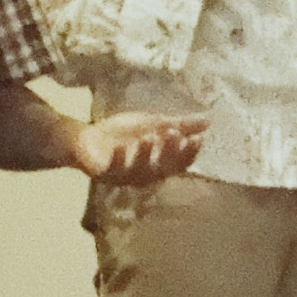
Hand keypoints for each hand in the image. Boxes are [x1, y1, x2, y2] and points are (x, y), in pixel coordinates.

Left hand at [74, 113, 207, 186]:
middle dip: (170, 152)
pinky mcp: (107, 174)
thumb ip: (181, 125)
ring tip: (149, 138)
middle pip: (165, 168)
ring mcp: (127, 176)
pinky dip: (119, 159)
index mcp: (161, 163)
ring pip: (142, 172)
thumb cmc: (123, 133)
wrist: (87, 138)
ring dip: (146, 155)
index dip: (190, 153)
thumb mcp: (155, 124)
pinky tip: (121, 148)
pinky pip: (115, 170)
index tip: (198, 139)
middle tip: (173, 134)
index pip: (182, 163)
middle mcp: (148, 174)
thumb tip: (209, 120)